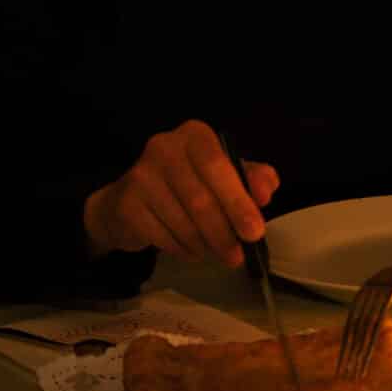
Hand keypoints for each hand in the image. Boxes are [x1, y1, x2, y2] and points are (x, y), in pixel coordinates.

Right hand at [83, 119, 280, 263]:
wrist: (130, 201)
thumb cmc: (188, 185)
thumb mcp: (225, 175)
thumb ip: (251, 178)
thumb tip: (265, 193)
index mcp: (195, 135)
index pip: (218, 166)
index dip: (238, 201)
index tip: (254, 231)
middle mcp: (164, 148)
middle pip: (200, 199)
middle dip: (224, 233)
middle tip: (238, 255)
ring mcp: (140, 175)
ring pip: (183, 223)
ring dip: (205, 245)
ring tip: (216, 252)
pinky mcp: (126, 204)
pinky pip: (163, 237)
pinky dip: (184, 250)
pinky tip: (191, 250)